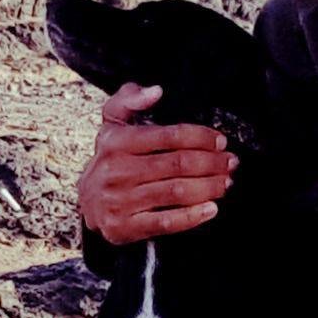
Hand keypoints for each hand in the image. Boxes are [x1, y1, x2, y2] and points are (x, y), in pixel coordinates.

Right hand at [76, 82, 236, 243]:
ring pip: (177, 191)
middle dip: (212, 162)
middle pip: (179, 164)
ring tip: (226, 182)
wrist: (86, 202)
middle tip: (230, 162)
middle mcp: (118, 170)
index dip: (201, 137)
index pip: (169, 135)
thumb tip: (155, 91)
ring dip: (209, 186)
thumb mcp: (112, 123)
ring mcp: (121, 200)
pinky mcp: (126, 227)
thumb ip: (129, 99)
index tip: (220, 141)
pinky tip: (211, 208)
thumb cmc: (110, 158)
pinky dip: (193, 216)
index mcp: (117, 142)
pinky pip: (167, 221)